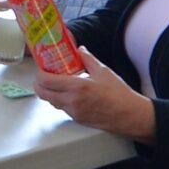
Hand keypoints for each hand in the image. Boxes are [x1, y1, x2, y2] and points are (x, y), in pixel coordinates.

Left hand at [31, 49, 152, 141]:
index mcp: (77, 87)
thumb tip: (79, 49)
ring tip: (57, 83)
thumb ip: (88, 58)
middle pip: (43, 94)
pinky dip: (60, 100)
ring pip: (51, 102)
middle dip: (40, 84)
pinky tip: (69, 93)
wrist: (129, 115)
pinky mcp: (77, 119)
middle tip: (44, 76)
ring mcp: (73, 112)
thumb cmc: (119, 94)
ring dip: (50, 93)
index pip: (46, 81)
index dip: (40, 74)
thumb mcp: (103, 71)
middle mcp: (72, 101)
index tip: (42, 68)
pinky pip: (62, 108)